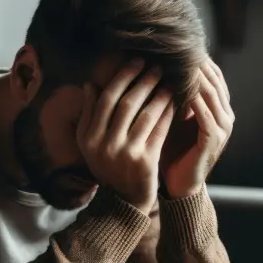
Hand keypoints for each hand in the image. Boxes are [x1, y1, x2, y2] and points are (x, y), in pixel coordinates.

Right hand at [77, 59, 174, 214]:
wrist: (123, 201)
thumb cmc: (108, 165)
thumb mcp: (91, 143)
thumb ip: (90, 114)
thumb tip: (90, 84)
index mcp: (88, 137)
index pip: (106, 98)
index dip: (123, 77)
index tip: (137, 61)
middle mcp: (104, 145)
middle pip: (126, 104)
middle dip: (143, 81)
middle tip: (157, 66)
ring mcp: (125, 154)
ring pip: (145, 115)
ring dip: (158, 94)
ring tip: (168, 80)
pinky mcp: (145, 162)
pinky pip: (159, 130)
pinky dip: (167, 113)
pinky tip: (174, 101)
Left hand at [160, 58, 233, 198]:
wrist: (178, 184)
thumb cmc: (172, 148)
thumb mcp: (173, 116)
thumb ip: (174, 94)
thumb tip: (159, 65)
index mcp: (219, 108)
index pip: (213, 75)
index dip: (198, 59)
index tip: (178, 44)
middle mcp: (226, 116)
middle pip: (214, 81)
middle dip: (197, 64)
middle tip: (178, 47)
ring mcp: (223, 129)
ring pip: (211, 95)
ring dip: (195, 78)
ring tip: (178, 62)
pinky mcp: (213, 141)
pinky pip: (205, 115)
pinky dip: (194, 101)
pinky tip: (178, 89)